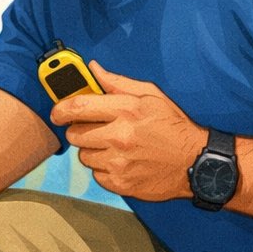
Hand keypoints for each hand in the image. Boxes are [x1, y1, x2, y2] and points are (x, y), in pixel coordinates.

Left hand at [50, 62, 203, 201]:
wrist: (195, 162)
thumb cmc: (172, 126)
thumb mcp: (151, 96)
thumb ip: (117, 84)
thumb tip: (93, 69)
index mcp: (126, 110)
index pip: (78, 107)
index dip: (61, 109)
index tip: (57, 112)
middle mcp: (119, 136)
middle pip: (74, 134)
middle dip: (81, 130)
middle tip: (97, 130)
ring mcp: (118, 162)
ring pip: (83, 155)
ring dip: (93, 151)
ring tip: (114, 147)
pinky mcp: (120, 182)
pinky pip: (95, 174)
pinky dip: (104, 169)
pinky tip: (121, 162)